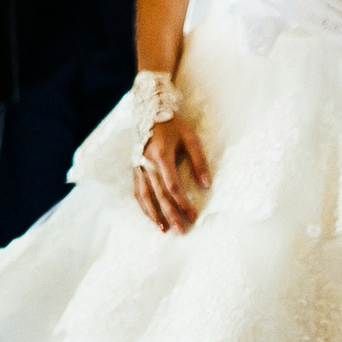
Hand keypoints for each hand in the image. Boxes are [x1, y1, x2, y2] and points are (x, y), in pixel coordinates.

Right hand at [131, 114, 209, 233]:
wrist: (150, 111)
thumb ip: (199, 161)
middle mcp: (147, 163)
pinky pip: (137, 190)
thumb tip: (206, 184)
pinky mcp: (134, 167)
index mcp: (161, 155)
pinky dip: (143, 204)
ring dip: (153, 213)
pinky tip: (150, 215)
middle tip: (180, 230)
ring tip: (162, 228)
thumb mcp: (191, 139)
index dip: (183, 203)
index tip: (193, 216)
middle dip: (170, 214)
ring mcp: (138, 166)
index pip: (172, 185)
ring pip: (144, 195)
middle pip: (159, 194)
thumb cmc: (173, 125)